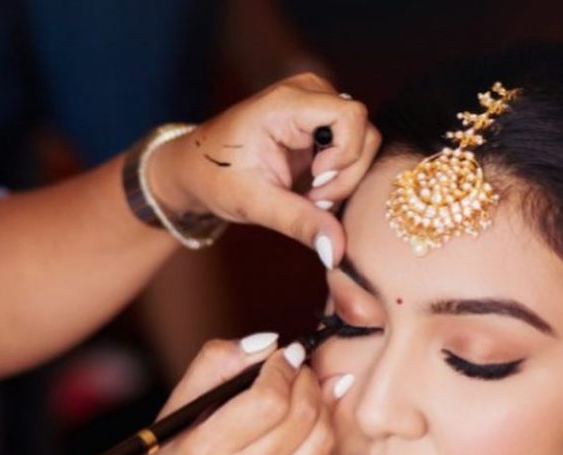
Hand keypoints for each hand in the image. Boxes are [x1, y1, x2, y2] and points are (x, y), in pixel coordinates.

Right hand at [104, 335, 339, 454]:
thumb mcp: (174, 415)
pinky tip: (291, 433)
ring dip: (320, 407)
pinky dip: (309, 441)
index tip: (285, 354)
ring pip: (321, 441)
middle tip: (297, 369)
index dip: (284, 368)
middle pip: (303, 416)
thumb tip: (268, 342)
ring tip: (302, 393)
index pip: (270, 399)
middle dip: (307, 381)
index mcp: (207, 454)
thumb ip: (214, 367)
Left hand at [149, 73, 379, 267]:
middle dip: (345, 176)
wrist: (197, 167)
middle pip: (364, 133)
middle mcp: (309, 93)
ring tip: (309, 197)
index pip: (351, 116)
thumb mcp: (255, 204)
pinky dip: (340, 177)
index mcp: (287, 102)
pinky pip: (354, 150)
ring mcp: (319, 106)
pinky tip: (312, 191)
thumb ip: (300, 224)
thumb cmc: (217, 177)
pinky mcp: (324, 124)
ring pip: (365, 143)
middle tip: (310, 199)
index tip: (314, 183)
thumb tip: (336, 253)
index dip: (344, 157)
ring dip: (344, 179)